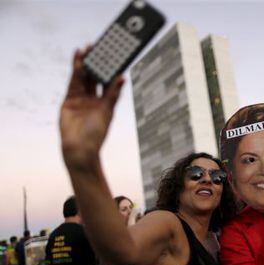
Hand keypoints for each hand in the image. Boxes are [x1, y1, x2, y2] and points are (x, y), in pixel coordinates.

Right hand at [60, 48, 123, 169]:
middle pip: (95, 77)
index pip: (108, 82)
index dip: (109, 69)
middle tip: (99, 46)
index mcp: (105, 103)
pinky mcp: (69, 99)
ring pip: (84, 77)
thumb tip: (123, 78)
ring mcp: (81, 99)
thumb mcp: (107, 111)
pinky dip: (76, 70)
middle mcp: (93, 99)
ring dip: (86, 63)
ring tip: (88, 48)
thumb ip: (113, 93)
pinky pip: (74, 82)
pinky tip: (78, 58)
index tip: (113, 55)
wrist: (79, 148)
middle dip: (96, 63)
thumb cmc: (97, 133)